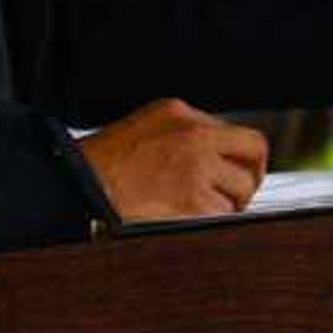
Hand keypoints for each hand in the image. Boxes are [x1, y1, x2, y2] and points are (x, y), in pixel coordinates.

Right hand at [79, 98, 268, 220]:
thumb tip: (213, 145)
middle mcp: (194, 136)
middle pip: (254, 151)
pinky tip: (198, 218)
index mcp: (181, 113)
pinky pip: (222, 212)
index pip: (234, 129)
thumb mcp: (144, 124)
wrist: (78, 185)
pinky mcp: (191, 199)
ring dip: (232, 202)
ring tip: (213, 208)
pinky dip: (214, 219)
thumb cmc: (101, 162)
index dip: (240, 154)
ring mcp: (196, 168)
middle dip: (253, 174)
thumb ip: (182, 128)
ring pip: (241, 187)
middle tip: (243, 190)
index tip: (241, 168)